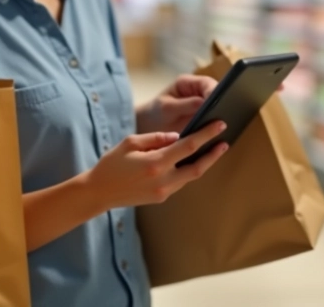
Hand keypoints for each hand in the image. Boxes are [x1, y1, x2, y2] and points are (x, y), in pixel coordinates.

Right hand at [83, 121, 229, 210]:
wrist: (99, 192)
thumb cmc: (111, 164)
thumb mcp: (129, 143)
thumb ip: (155, 138)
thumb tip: (176, 136)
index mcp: (155, 163)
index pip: (189, 146)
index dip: (206, 134)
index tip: (219, 124)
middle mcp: (163, 180)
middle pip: (198, 167)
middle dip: (213, 154)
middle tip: (225, 141)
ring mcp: (164, 192)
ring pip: (191, 176)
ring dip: (203, 163)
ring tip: (212, 150)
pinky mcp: (161, 198)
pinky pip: (180, 182)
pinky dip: (188, 171)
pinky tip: (191, 162)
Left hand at [138, 74, 218, 133]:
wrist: (150, 126)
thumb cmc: (155, 112)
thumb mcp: (167, 108)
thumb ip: (185, 104)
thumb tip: (205, 102)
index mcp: (188, 83)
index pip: (206, 83)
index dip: (214, 92)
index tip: (218, 103)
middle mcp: (198, 91)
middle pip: (217, 94)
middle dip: (221, 104)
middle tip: (223, 116)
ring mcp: (202, 104)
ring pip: (219, 107)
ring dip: (220, 116)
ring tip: (223, 126)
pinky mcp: (204, 117)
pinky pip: (215, 119)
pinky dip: (217, 125)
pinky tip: (219, 133)